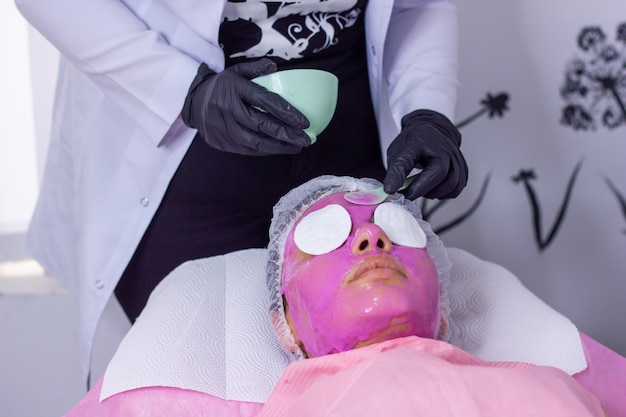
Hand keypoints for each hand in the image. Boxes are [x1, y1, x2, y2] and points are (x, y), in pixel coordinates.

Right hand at [181, 59, 310, 155]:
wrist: (192, 103)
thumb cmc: (221, 87)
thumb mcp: (235, 71)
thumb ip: (255, 68)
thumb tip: (275, 66)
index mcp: (235, 88)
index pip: (265, 101)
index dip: (287, 112)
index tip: (305, 122)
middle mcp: (229, 109)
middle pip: (263, 125)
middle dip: (288, 135)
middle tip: (307, 140)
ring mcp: (224, 128)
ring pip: (256, 142)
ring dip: (279, 147)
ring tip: (297, 148)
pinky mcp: (222, 142)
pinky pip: (247, 150)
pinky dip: (266, 151)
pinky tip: (279, 149)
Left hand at [383, 109, 467, 199]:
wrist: (428, 130)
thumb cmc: (413, 142)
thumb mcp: (399, 153)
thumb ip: (395, 172)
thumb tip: (389, 190)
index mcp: (434, 145)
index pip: (433, 172)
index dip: (417, 188)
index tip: (401, 194)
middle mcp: (450, 151)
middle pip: (446, 181)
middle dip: (425, 191)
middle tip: (409, 191)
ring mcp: (458, 159)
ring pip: (454, 186)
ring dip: (436, 193)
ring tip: (420, 188)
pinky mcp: (462, 168)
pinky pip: (457, 187)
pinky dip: (444, 193)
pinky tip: (432, 188)